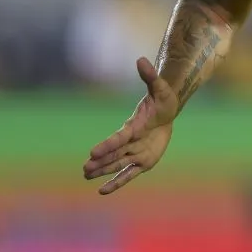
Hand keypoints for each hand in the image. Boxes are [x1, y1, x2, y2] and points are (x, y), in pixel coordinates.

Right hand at [83, 56, 178, 194]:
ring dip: (104, 171)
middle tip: (85, 169)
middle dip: (101, 161)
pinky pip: (128, 174)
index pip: (119, 137)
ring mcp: (135, 152)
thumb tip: (141, 59)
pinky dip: (117, 182)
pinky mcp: (142, 162)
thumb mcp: (160, 88)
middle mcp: (130, 141)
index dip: (108, 145)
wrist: (166, 113)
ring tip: (86, 175)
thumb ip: (150, 77)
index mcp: (133, 126)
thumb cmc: (163, 100)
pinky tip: (103, 191)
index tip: (93, 152)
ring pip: (117, 164)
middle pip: (114, 154)